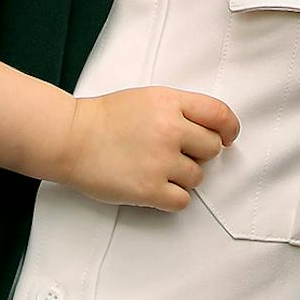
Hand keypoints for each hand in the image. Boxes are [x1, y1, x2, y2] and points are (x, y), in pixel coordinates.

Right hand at [59, 87, 239, 209]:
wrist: (70, 138)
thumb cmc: (105, 118)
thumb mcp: (147, 98)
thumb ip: (179, 110)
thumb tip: (210, 131)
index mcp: (170, 102)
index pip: (220, 114)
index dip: (229, 129)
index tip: (227, 137)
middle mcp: (170, 129)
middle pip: (212, 149)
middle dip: (199, 154)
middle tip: (176, 154)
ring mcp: (160, 160)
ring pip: (197, 177)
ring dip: (182, 177)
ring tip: (156, 169)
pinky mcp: (149, 189)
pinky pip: (182, 201)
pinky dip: (172, 198)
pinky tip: (155, 187)